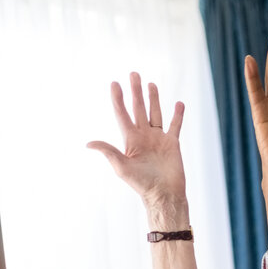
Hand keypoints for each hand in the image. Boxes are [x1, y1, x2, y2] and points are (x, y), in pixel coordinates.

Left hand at [88, 74, 187, 214]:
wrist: (164, 195)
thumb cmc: (141, 184)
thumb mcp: (121, 167)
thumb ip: (108, 151)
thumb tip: (88, 143)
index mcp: (130, 139)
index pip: (122, 114)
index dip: (118, 98)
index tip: (114, 83)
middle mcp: (143, 136)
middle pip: (138, 108)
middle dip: (135, 92)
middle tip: (134, 74)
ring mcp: (158, 139)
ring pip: (155, 113)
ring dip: (153, 99)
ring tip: (151, 84)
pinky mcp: (173, 144)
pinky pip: (175, 126)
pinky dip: (177, 115)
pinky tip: (179, 104)